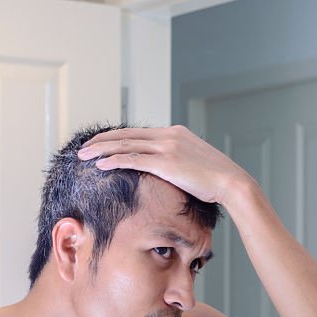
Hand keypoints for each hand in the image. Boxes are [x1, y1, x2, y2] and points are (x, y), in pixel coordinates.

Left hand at [77, 125, 259, 205]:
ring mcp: (167, 147)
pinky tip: (99, 165)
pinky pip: (133, 159)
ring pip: (125, 144)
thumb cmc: (217, 180)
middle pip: (127, 134)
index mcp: (176, 133)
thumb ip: (180, 161)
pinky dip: (114, 160)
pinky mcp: (166, 163)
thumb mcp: (196, 164)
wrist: (233, 183)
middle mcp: (169, 135)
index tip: (102, 143)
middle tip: (84, 147)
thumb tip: (170, 172)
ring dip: (101, 149)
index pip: (138, 132)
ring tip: (83, 155)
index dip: (117, 137)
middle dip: (102, 140)